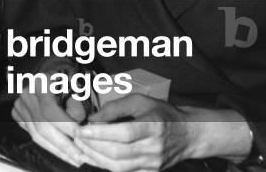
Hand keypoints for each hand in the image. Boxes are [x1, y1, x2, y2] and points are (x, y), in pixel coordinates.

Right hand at [12, 64, 90, 167]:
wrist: (51, 67)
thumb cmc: (67, 75)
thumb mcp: (77, 84)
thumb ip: (77, 106)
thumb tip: (79, 129)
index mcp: (39, 83)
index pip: (50, 112)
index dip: (66, 127)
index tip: (81, 138)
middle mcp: (26, 94)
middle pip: (42, 127)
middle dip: (62, 145)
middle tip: (79, 157)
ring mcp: (20, 105)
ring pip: (36, 134)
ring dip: (56, 149)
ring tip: (73, 158)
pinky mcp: (18, 113)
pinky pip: (32, 133)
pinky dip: (47, 144)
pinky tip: (62, 152)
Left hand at [71, 95, 197, 171]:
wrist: (188, 134)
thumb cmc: (161, 113)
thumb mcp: (140, 101)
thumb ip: (115, 107)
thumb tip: (92, 118)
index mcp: (153, 126)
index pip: (123, 133)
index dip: (100, 132)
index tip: (81, 129)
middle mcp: (154, 147)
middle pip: (118, 152)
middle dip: (92, 146)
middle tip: (77, 137)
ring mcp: (153, 163)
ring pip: (119, 166)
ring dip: (96, 158)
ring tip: (82, 147)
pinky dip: (106, 165)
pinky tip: (95, 156)